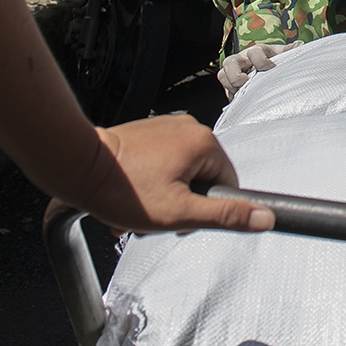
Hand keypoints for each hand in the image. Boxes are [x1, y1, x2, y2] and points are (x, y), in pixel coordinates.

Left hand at [74, 115, 272, 234]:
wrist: (79, 168)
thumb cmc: (124, 190)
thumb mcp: (180, 213)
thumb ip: (225, 215)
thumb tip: (265, 217)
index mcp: (203, 143)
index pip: (227, 183)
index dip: (206, 208)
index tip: (180, 218)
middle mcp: (188, 128)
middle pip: (201, 179)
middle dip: (180, 204)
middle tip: (154, 216)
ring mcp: (165, 128)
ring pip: (179, 174)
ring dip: (162, 198)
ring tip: (138, 208)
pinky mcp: (147, 133)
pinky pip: (161, 163)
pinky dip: (149, 184)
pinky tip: (132, 195)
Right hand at [217, 41, 294, 98]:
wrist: (271, 70)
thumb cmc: (278, 62)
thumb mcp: (284, 55)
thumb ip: (290, 51)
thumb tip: (300, 45)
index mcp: (258, 51)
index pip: (254, 52)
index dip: (261, 60)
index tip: (270, 68)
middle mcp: (243, 60)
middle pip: (230, 62)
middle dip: (236, 74)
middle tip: (246, 82)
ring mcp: (235, 72)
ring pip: (223, 75)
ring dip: (230, 85)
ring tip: (242, 94)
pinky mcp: (233, 86)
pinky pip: (226, 90)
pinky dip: (232, 96)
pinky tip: (243, 102)